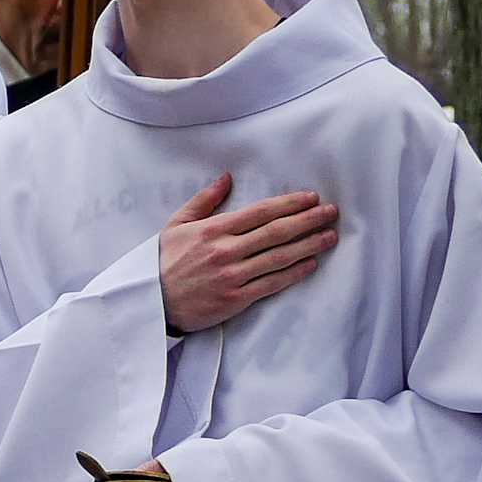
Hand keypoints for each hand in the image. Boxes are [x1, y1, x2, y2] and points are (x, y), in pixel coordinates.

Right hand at [155, 172, 338, 333]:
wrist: (150, 304)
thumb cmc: (163, 263)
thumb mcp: (176, 225)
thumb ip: (203, 201)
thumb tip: (226, 177)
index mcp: (212, 230)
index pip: (260, 212)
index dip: (289, 203)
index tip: (310, 198)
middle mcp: (225, 251)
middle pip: (276, 232)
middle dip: (308, 220)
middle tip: (331, 212)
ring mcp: (232, 276)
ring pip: (279, 257)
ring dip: (309, 245)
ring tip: (329, 235)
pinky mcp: (236, 299)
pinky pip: (272, 283)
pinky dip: (294, 273)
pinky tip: (311, 263)